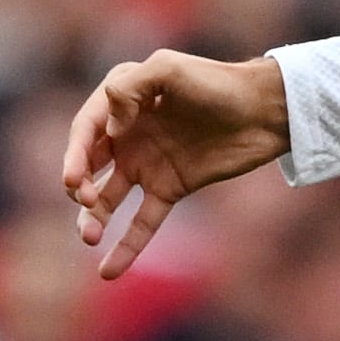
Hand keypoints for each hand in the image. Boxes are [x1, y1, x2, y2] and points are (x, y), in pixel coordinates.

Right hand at [58, 51, 291, 279]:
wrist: (265, 111)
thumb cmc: (219, 83)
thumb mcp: (170, 69)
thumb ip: (130, 87)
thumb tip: (110, 129)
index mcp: (122, 100)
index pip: (85, 131)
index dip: (74, 155)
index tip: (74, 179)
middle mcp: (128, 133)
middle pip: (88, 166)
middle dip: (78, 185)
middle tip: (85, 199)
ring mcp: (147, 164)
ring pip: (107, 198)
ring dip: (91, 218)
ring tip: (88, 237)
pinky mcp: (170, 189)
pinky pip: (141, 222)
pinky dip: (126, 247)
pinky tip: (108, 271)